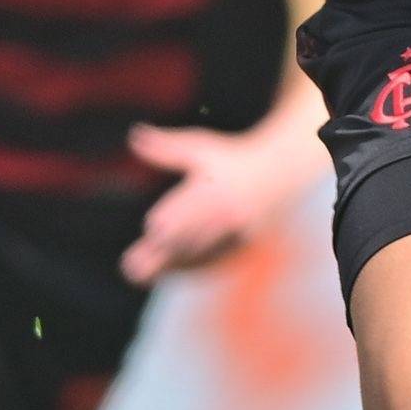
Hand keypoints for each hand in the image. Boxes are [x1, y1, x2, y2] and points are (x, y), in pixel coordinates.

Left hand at [120, 122, 313, 284]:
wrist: (280, 172)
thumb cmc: (232, 157)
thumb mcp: (199, 147)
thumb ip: (165, 147)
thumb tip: (134, 136)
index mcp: (213, 190)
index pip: (185, 212)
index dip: (165, 222)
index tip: (152, 226)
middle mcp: (226, 215)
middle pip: (188, 239)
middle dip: (159, 253)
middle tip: (130, 267)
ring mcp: (237, 233)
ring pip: (199, 254)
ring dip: (170, 264)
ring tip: (139, 274)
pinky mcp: (242, 245)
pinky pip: (213, 261)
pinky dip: (190, 266)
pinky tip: (168, 269)